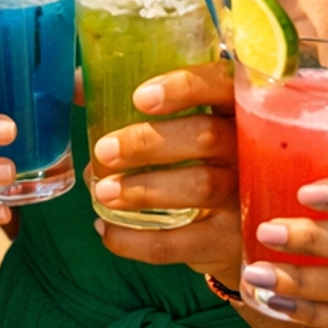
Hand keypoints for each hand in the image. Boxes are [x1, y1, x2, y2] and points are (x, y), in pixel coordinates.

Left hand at [91, 60, 241, 273]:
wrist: (253, 230)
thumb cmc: (206, 159)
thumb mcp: (189, 125)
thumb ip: (141, 104)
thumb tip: (75, 87)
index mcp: (238, 108)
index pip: (221, 84)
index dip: (185, 88)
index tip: (140, 98)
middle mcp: (252, 148)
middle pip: (207, 136)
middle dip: (149, 143)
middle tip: (104, 150)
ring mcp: (247, 196)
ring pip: (200, 187)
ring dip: (144, 190)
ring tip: (102, 192)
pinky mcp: (233, 243)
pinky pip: (182, 243)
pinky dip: (138, 241)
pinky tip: (107, 231)